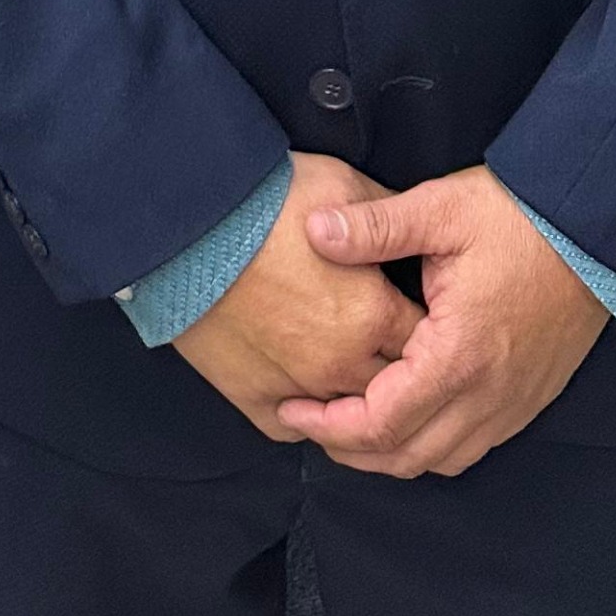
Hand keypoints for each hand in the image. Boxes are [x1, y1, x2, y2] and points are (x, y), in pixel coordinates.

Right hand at [173, 153, 421, 439]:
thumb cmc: (265, 200)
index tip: (420, 312)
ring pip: (347, 418)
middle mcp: (341, 364)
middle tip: (389, 344)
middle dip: (399, 367)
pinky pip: (293, 429)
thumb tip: (414, 228)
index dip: (429, 325)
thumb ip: (386, 218)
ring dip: (354, 399)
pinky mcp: (253, 398)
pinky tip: (308, 396)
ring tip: (354, 375)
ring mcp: (296, 388)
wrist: (186, 222)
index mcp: (371, 315)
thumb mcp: (342, 186)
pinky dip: (305, 417)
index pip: (427, 340)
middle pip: (393, 386)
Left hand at [270, 167, 609, 479]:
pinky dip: (432, 446)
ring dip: (391, 453)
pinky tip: (410, 417)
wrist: (595, 230)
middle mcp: (487, 394)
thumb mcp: (441, 208)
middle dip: (349, 450)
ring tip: (350, 424)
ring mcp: (513, 403)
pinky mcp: (529, 399)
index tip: (292, 408)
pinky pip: (473, 446)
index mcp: (458, 355)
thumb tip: (315, 230)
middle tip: (309, 422)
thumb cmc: (520, 218)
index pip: (381, 421)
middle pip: (406, 456)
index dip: (328, 425)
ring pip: (441, 459)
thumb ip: (374, 226)